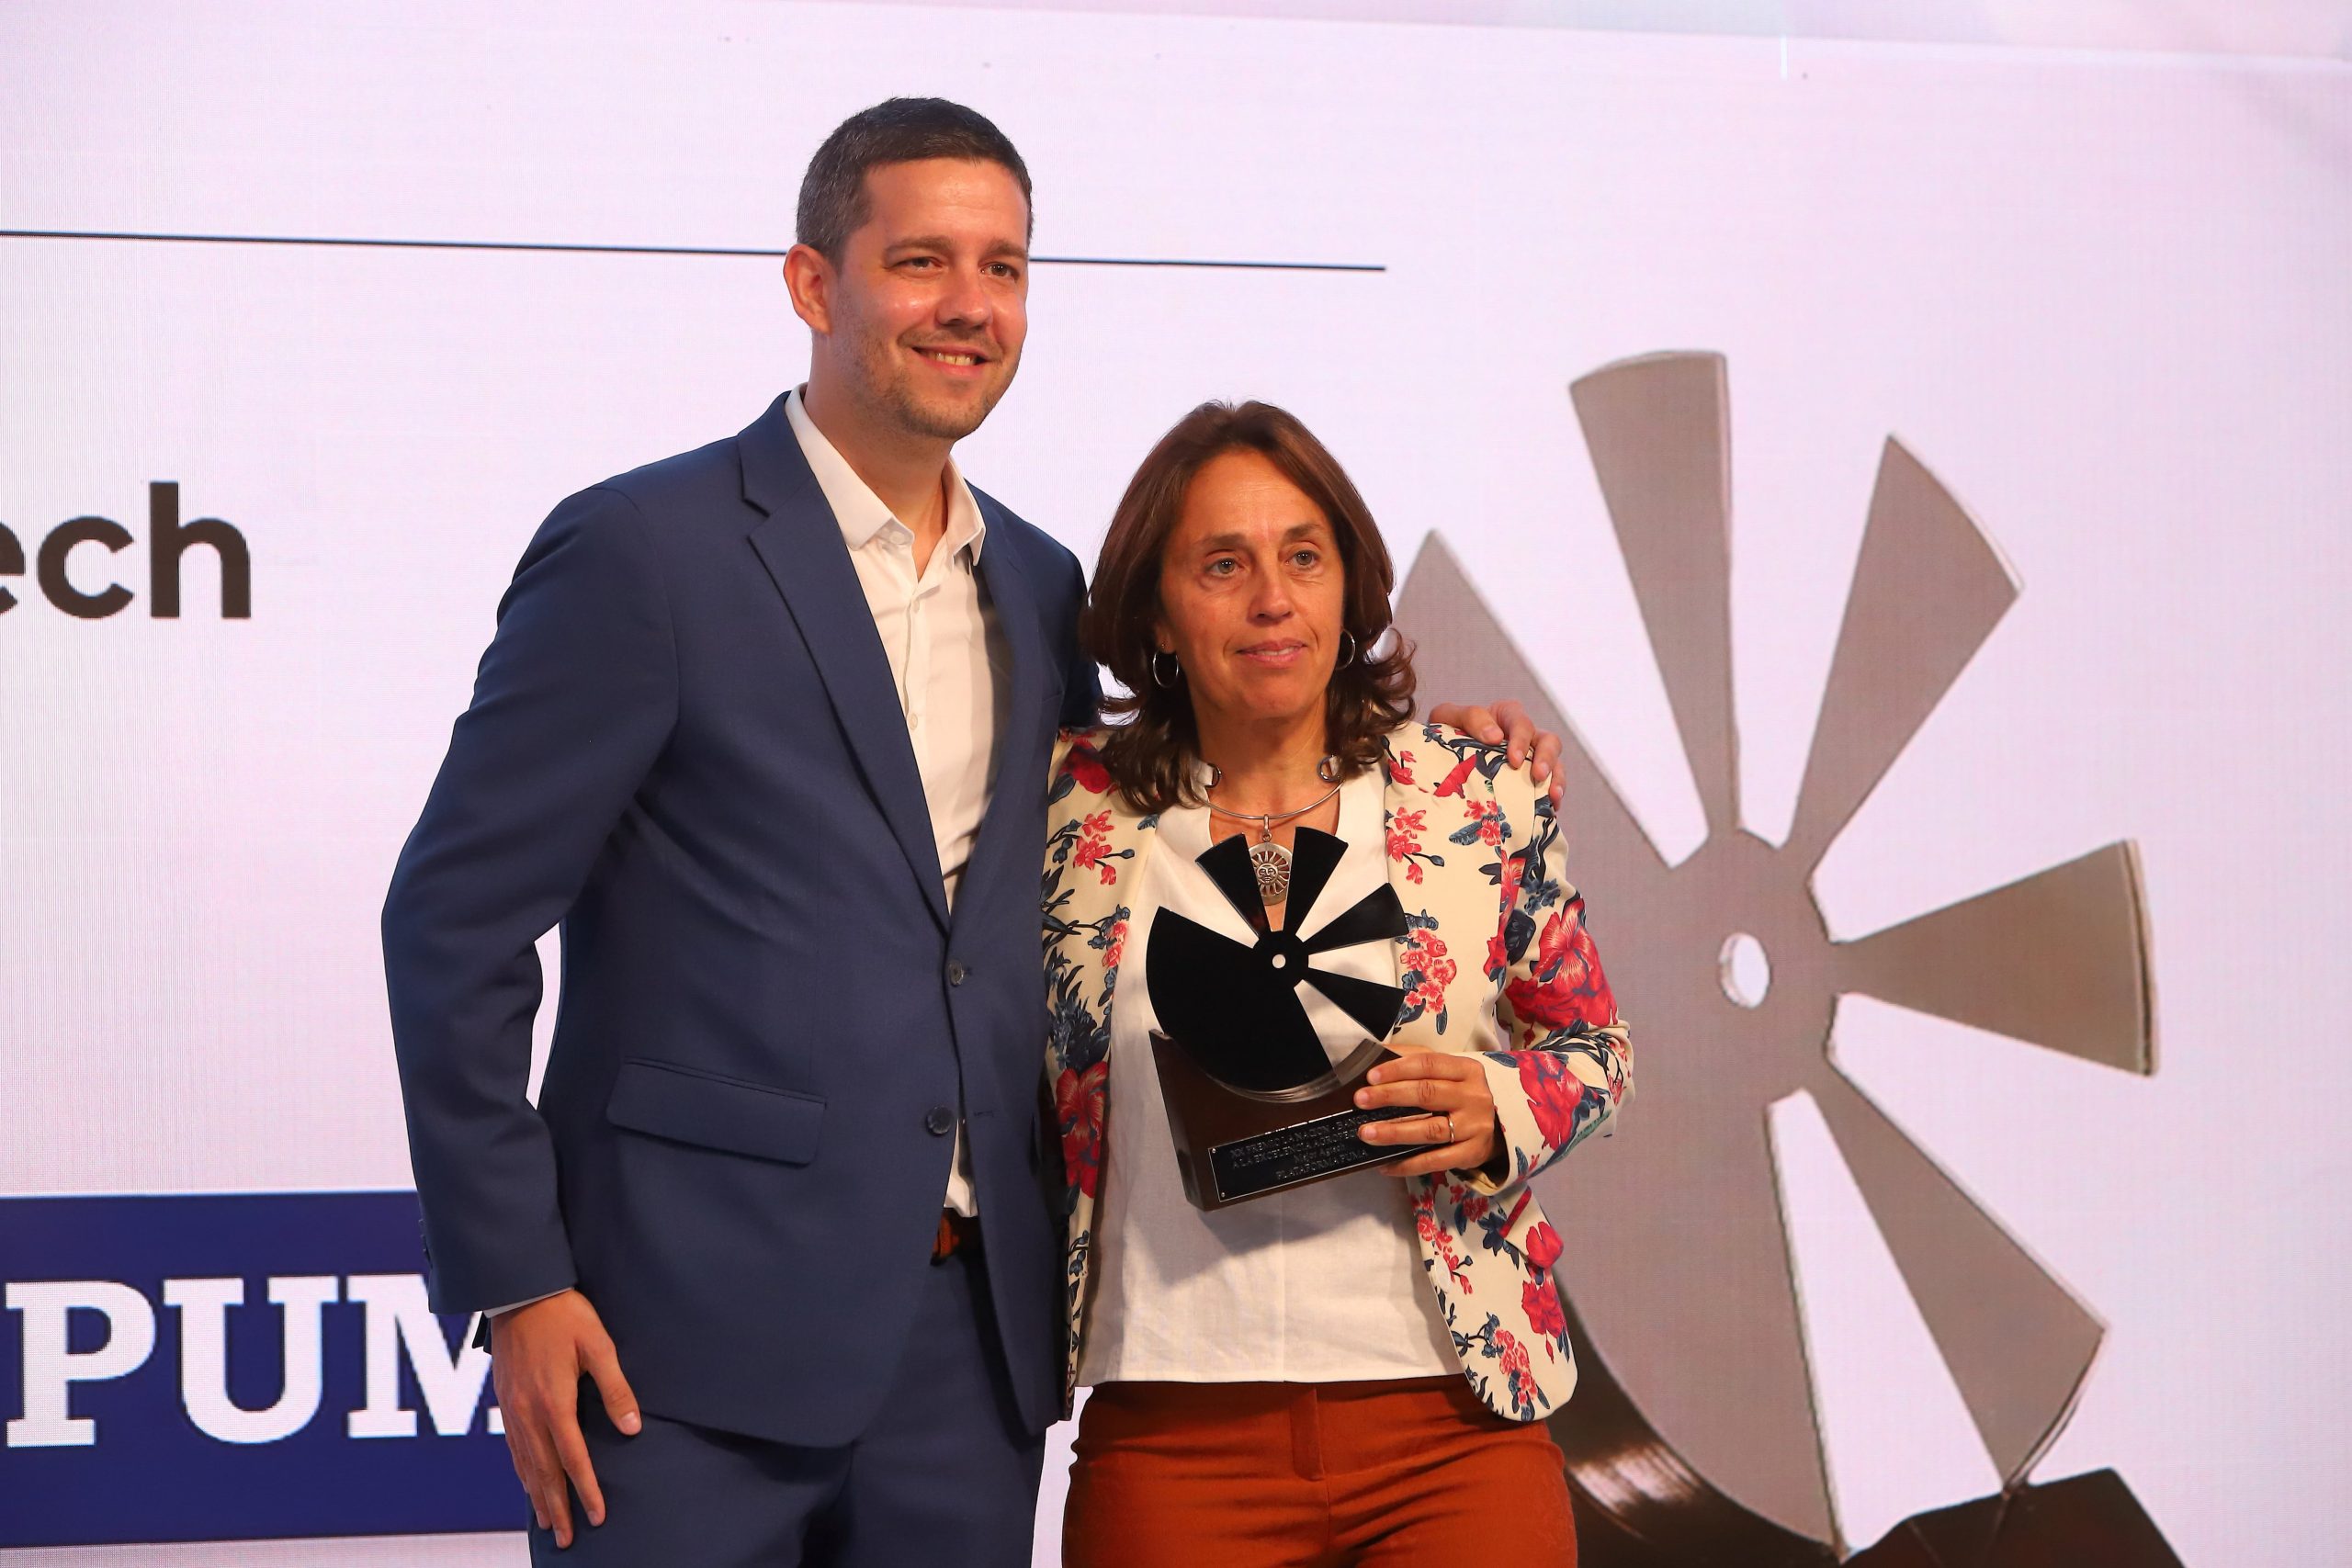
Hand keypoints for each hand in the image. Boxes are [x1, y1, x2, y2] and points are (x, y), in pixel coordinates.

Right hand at [490, 1289, 640, 1547]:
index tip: (598, 1515)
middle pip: (544, 1471)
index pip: (573, 1457)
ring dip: (538, 1496)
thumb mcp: (599, 1345)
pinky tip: (528, 1483)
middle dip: (558, 1506)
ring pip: (525, 1464)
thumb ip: (616, 1388)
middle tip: (567, 1538)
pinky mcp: (504, 1401)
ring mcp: (512, 1409)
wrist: (518, 1292)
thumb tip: (632, 1428)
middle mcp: (528, 1413)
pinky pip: (512, 1448)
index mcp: (553, 1401)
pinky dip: (521, 1472)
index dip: (586, 1489)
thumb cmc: (564, 1315)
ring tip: (549, 1522)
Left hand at [1352, 1048, 1500, 1177]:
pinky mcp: (1472, 1154)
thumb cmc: (1458, 1094)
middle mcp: (1474, 1096)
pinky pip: (1435, 1161)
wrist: (1492, 1127)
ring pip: (1430, 1129)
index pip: (1428, 1064)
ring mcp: (1475, 1127)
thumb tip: (1376, 1054)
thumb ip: (1414, 1060)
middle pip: (1427, 1093)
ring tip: (1367, 1133)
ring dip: (1394, 1132)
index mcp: (1466, 1069)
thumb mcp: (1445, 1072)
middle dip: (1390, 1096)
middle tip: (1360, 1101)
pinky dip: (1407, 1164)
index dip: (1398, 1069)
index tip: (1371, 1077)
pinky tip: (1385, 1164)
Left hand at [1424, 699, 1564, 807]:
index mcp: (1506, 716)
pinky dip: (1553, 797)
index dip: (1521, 739)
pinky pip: (1551, 787)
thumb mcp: (1448, 717)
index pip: (1521, 722)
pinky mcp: (1533, 782)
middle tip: (1537, 775)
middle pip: (1549, 741)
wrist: (1440, 760)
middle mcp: (1525, 736)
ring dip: (1557, 778)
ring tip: (1552, 795)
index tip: (1513, 759)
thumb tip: (1495, 737)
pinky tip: (1551, 809)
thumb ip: (1470, 717)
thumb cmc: (1445, 734)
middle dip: (1546, 758)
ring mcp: (1532, 759)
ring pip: (1556, 764)